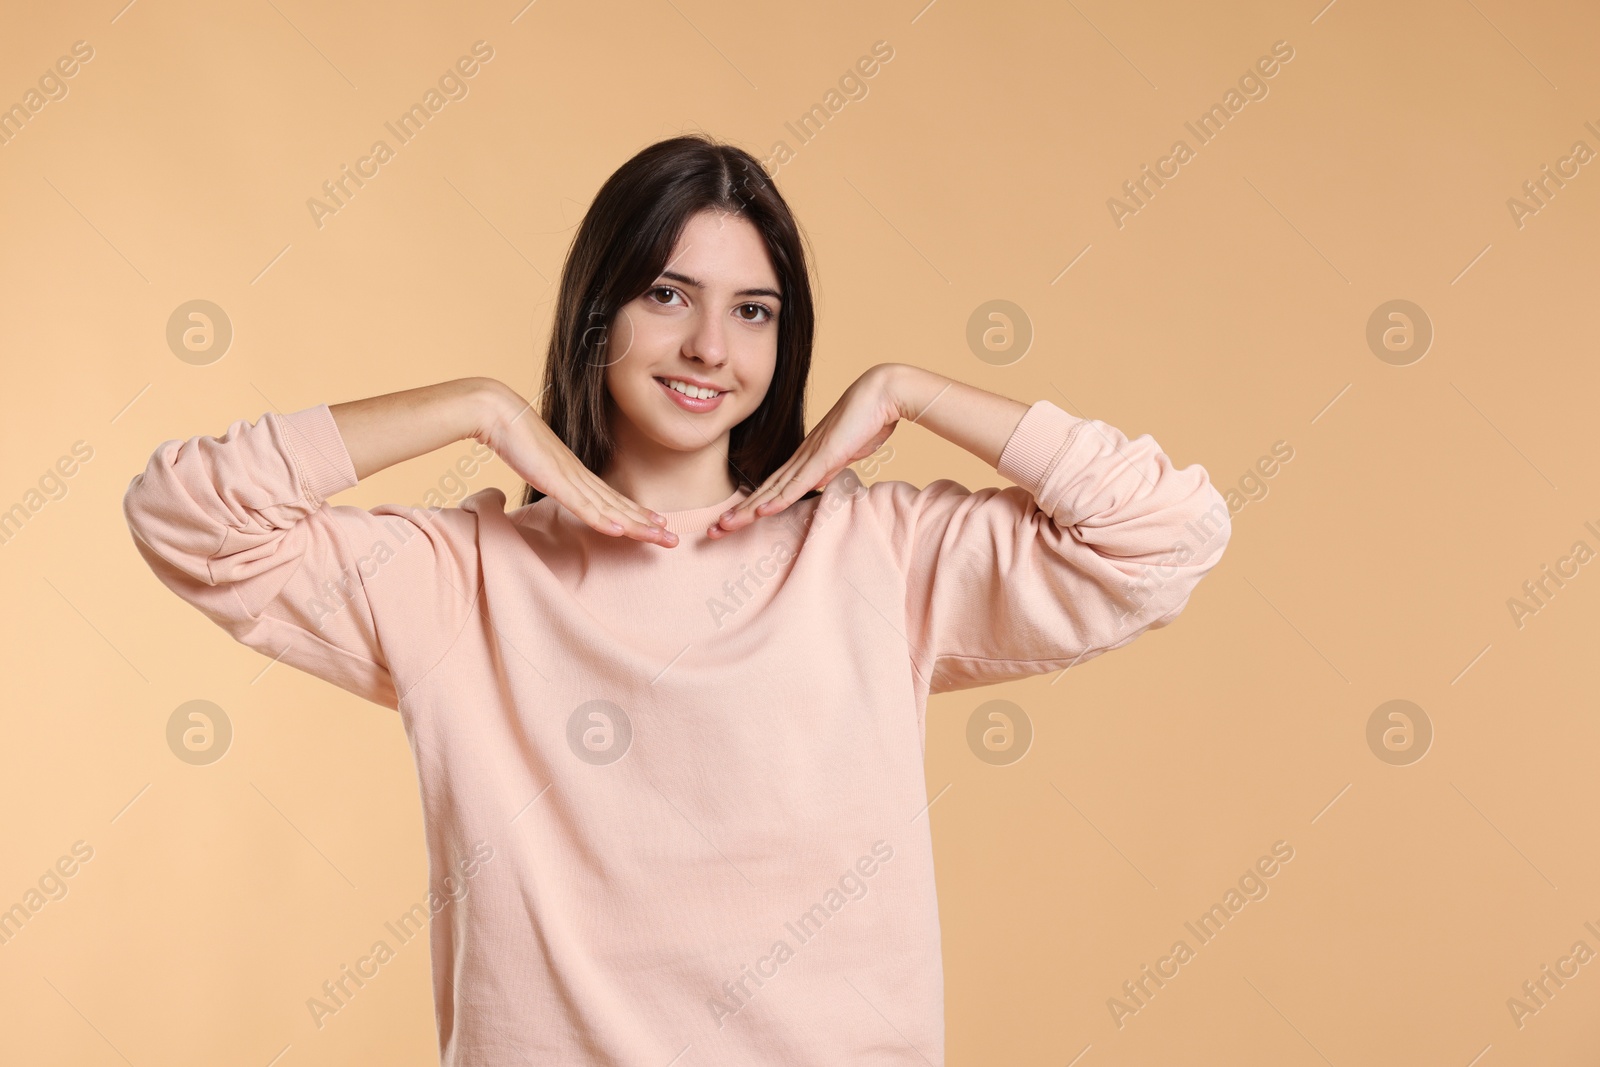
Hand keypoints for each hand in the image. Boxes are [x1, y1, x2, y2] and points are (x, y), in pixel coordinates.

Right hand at [473, 384, 678, 546]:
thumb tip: (553, 482)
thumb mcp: (537, 463)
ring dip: (636, 526)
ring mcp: (570, 478)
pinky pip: (582, 505)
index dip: (636, 512)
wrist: (499, 413)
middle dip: (648, 524)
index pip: (613, 498)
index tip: (658, 523)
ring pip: (610, 508)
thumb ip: (550, 475)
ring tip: (661, 537)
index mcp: (577, 472)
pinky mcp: (555, 480)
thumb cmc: (513, 436)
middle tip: (673, 539)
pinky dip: (602, 519)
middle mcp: (580, 476)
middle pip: (620, 505)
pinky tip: (621, 531)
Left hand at [708, 364, 903, 537]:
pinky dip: (778, 500)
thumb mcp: (849, 450)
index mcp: (806, 458)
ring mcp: (811, 458)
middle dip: (739, 513)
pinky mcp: (824, 458)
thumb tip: (829, 471)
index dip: (752, 506)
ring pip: (773, 491)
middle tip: (714, 531)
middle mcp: (802, 458)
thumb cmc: (869, 419)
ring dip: (747, 511)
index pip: (773, 488)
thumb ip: (836, 462)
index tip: (734, 521)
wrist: (881, 394)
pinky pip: (797, 484)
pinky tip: (761, 512)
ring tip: (722, 527)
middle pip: (764, 492)